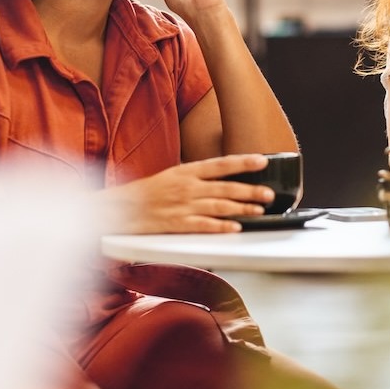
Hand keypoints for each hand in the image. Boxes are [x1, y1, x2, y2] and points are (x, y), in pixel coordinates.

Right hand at [109, 153, 272, 233]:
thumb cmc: (145, 193)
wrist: (119, 208)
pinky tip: (235, 227)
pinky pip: (205, 225)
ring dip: (242, 208)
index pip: (221, 164)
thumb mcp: (171, 176)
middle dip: (251, 190)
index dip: (244, 162)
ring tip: (259, 210)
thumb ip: (196, 178)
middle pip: (226, 187)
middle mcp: (187, 187)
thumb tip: (221, 178)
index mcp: (186, 171)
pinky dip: (222, 226)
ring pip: (220, 206)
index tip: (263, 161)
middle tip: (269, 193)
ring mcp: (183, 206)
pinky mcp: (178, 224)